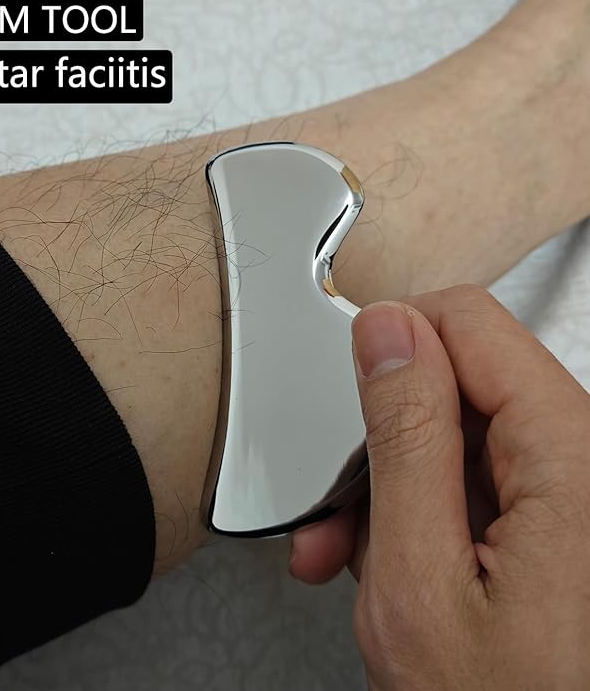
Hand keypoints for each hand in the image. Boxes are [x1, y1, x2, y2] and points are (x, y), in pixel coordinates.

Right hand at [290, 284, 589, 689]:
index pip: (466, 321)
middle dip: (381, 442)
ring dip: (392, 489)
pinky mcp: (559, 521)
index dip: (392, 346)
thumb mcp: (419, 580)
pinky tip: (390, 563)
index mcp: (572, 454)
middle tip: (338, 511)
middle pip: (458, 385)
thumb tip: (387, 333)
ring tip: (352, 555)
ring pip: (457, 439)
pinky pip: (476, 484)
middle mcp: (586, 459)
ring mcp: (573, 492)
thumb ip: (402, 438)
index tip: (347, 397)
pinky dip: (423, 516)